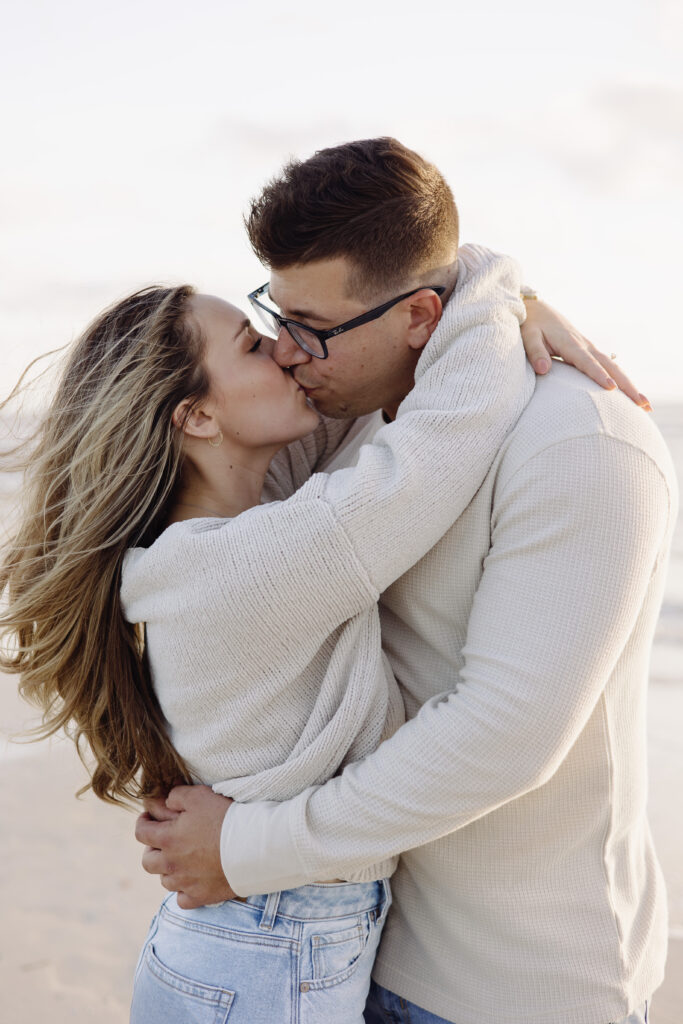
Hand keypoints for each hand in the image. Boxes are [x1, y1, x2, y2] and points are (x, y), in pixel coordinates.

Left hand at [135, 784, 235, 908]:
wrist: (252, 846)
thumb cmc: (225, 818)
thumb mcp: (199, 795)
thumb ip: (177, 796)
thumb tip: (166, 802)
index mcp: (168, 838)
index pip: (141, 832)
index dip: (142, 822)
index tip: (148, 817)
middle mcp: (171, 864)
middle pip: (147, 861)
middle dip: (151, 849)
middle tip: (162, 841)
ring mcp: (185, 883)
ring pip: (164, 881)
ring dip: (168, 870)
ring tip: (180, 860)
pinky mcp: (201, 896)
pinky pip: (182, 899)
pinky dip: (184, 891)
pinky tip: (192, 881)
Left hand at [521, 299, 651, 410]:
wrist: (538, 309)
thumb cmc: (531, 325)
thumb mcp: (528, 336)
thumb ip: (535, 352)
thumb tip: (543, 369)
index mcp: (570, 343)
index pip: (586, 362)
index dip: (598, 375)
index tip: (611, 388)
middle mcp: (585, 346)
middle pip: (610, 366)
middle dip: (627, 385)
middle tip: (642, 403)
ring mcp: (589, 348)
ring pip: (614, 367)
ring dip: (630, 385)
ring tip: (645, 405)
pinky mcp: (589, 351)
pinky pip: (609, 366)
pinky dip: (621, 379)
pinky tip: (630, 394)